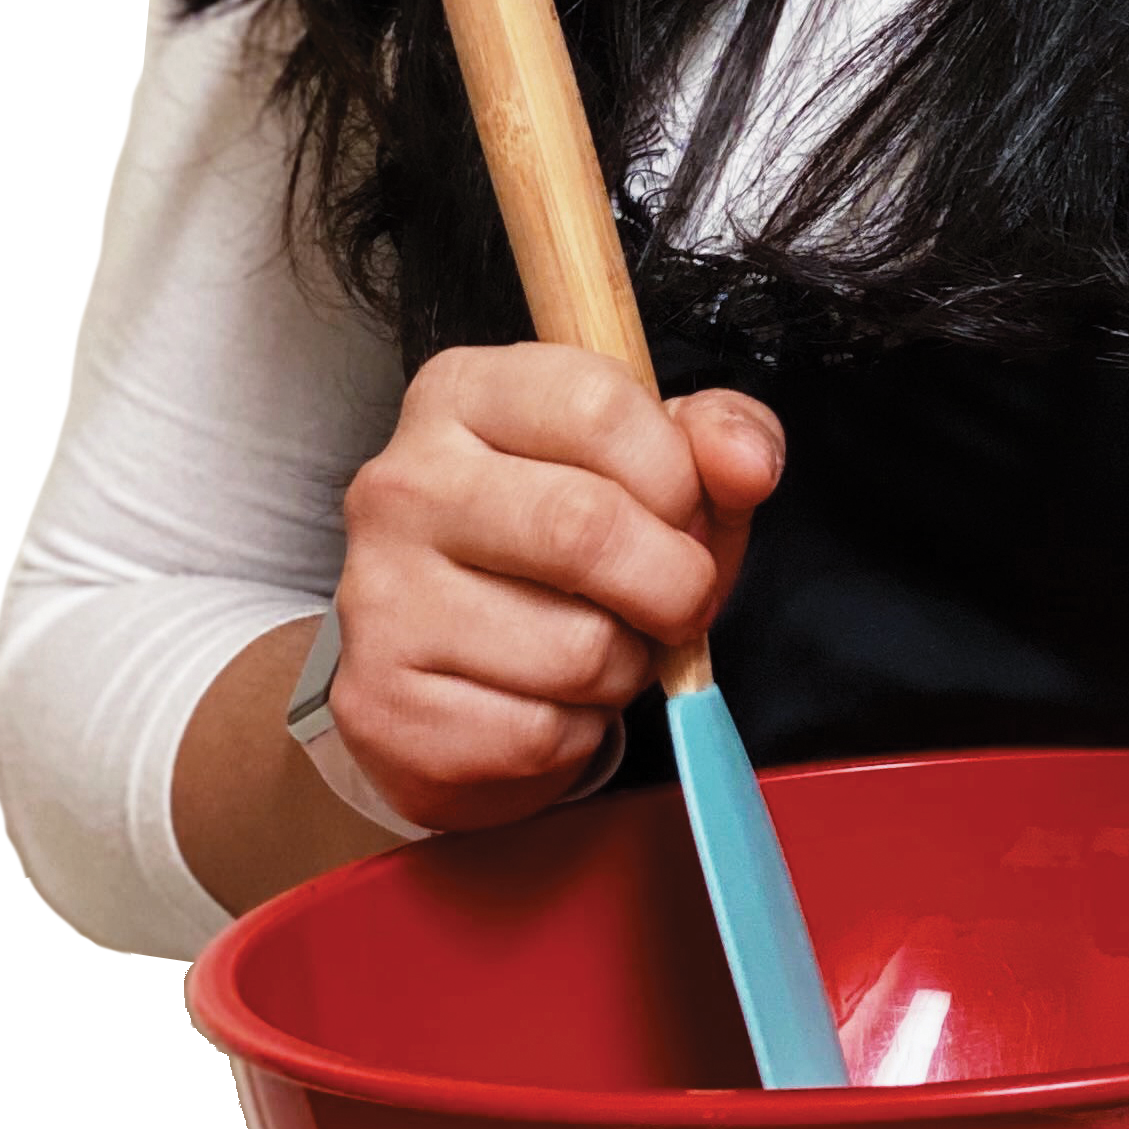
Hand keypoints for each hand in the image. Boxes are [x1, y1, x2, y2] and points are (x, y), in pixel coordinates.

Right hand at [329, 348, 783, 832]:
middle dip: (672, 582)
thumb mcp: (651, 466)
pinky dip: (579, 732)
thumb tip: (748, 462)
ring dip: (627, 667)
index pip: (596, 403)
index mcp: (463, 396)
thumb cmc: (562, 555)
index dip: (675, 473)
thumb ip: (713, 439)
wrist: (450, 676)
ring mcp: (380, 597)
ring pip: (575, 649)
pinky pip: (539, 733)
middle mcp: (401, 485)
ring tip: (600, 649)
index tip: (682, 512)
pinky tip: (548, 702)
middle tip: (675, 601)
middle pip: (584, 525)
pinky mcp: (385, 706)